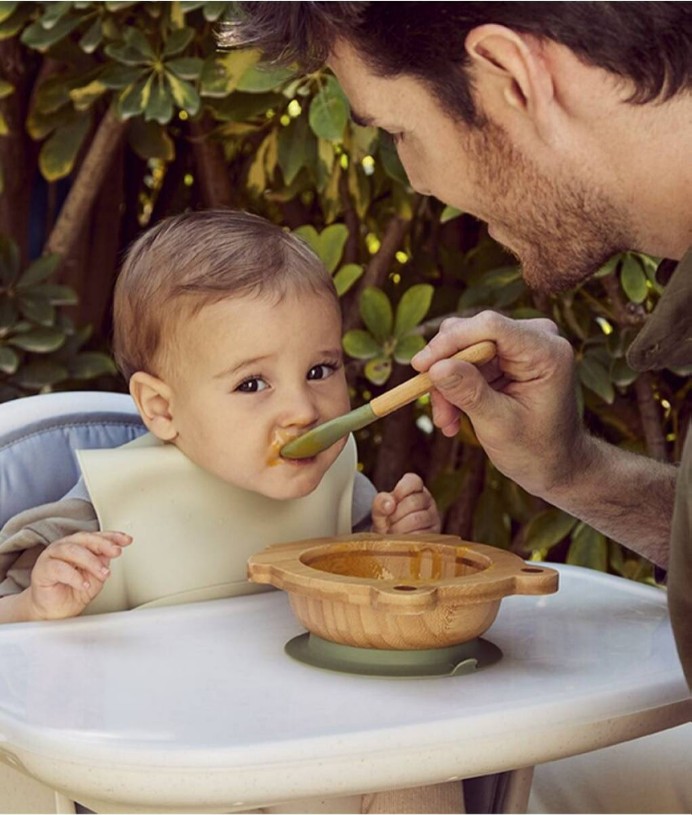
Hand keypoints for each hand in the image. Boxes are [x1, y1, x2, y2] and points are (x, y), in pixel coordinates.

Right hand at [26, 531, 131, 619]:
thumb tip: (111, 553)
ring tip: (103, 574)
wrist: (55, 612)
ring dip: (91, 561)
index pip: (96, 537)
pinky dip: (74, 576)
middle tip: (116, 552)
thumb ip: (102, 564)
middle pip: (84, 539)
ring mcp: (51, 556)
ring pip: (72, 550)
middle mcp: (64, 547)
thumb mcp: (95, 578)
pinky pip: (59, 568)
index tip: (126, 540)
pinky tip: (84, 584)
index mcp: (78, 546)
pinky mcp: (42, 570)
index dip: (112, 537)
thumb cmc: (73, 592)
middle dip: (103, 544)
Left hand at [371, 473, 440, 534]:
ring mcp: (433, 517)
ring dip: (399, 527)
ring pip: (417, 519)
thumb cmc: (386, 522)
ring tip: (392, 532)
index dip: (401, 490)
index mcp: (415, 489)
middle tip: (388, 522)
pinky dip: (406, 538)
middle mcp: (427, 500)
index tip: (391, 502)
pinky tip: (400, 540)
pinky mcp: (434, 534)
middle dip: (396, 514)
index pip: (414, 481)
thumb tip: (389, 504)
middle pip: (414, 502)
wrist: (391, 544)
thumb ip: (380, 503)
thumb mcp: (379, 511)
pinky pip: (420, 535)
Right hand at [411, 310, 583, 499]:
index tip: (420, 366)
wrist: (554, 464)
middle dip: (446, 372)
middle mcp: (534, 337)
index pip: (490, 326)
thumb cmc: (536, 449)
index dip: (450, 341)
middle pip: (470, 334)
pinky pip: (465, 361)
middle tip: (438, 412)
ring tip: (448, 422)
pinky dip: (455, 388)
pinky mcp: (504, 356)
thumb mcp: (499, 425)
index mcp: (546, 351)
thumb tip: (435, 367)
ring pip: (461, 349)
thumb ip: (469, 393)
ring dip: (447, 386)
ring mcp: (519, 344)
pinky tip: (454, 418)